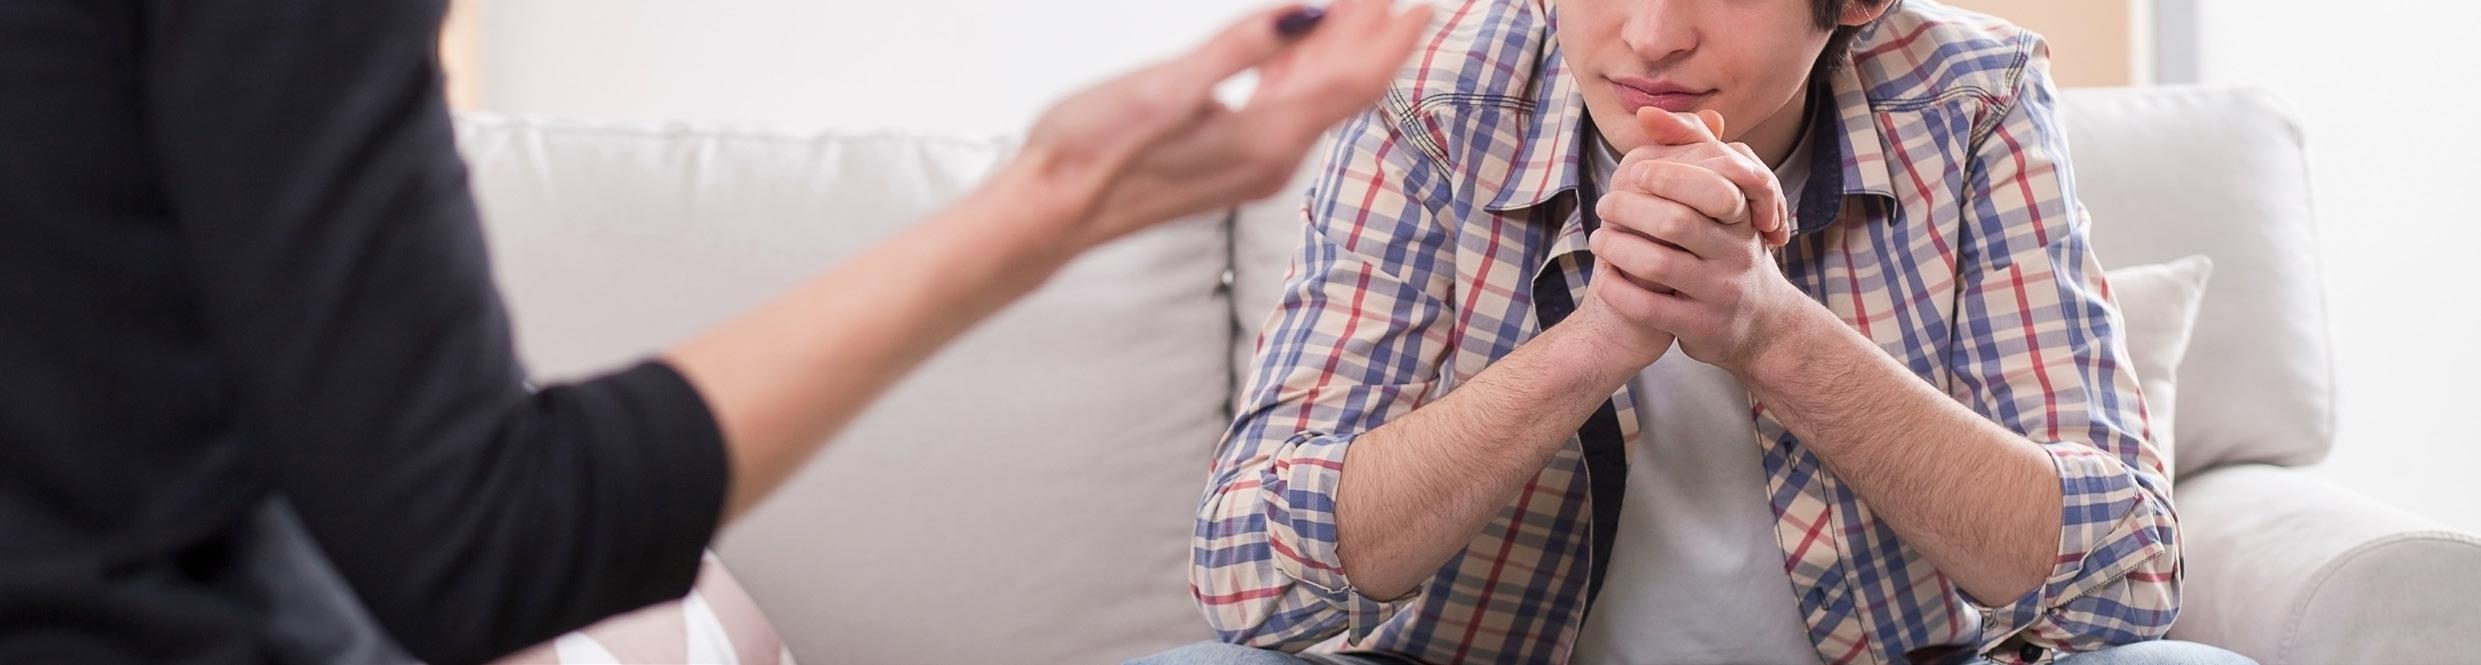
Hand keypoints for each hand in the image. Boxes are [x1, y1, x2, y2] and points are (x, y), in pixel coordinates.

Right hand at [1007, 0, 1433, 251]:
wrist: (1049, 214)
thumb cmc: (1091, 150)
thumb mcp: (1165, 88)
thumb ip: (1240, 48)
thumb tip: (1307, 12)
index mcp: (1264, 139)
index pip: (1352, 82)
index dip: (1389, 37)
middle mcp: (1271, 159)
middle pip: (1344, 90)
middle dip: (1373, 37)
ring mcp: (1252, 166)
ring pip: (1316, 100)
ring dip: (1339, 51)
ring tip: (1359, 6)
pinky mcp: (1229, 165)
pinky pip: (1286, 112)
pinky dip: (1304, 73)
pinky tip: (1303, 49)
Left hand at [1588, 109, 1815, 372]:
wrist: (1762, 326)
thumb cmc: (1728, 251)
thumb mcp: (1723, 202)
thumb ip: (1691, 152)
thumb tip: (1646, 114)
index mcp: (1742, 216)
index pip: (1708, 183)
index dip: (1663, 173)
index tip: (1631, 171)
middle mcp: (1738, 252)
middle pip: (1677, 221)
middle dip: (1628, 210)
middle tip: (1603, 205)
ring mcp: (1722, 292)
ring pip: (1658, 264)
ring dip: (1615, 249)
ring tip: (1597, 240)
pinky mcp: (1703, 327)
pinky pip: (1650, 308)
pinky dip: (1618, 290)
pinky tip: (1605, 278)